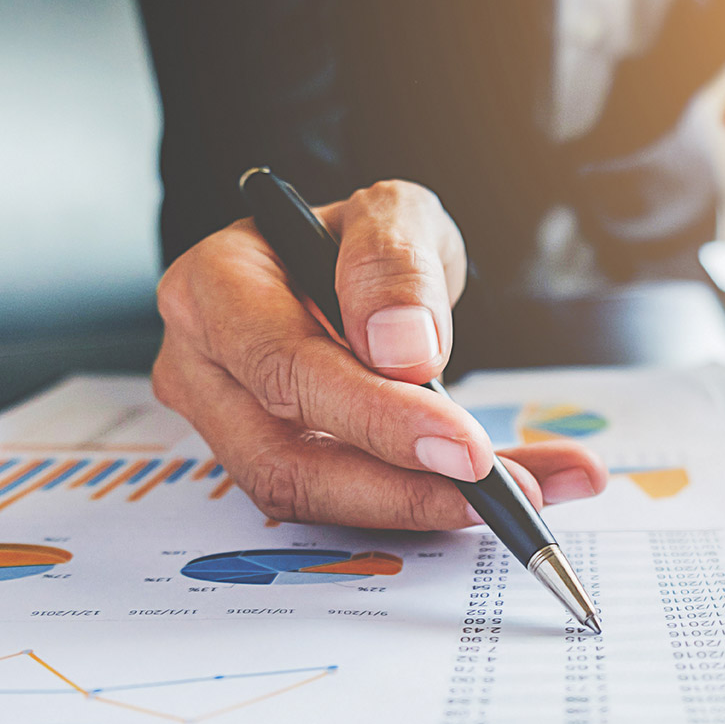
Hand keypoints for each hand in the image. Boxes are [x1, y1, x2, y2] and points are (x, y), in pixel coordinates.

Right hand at [152, 179, 607, 529]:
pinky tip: (502, 493)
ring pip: (311, 499)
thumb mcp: (393, 216)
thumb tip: (402, 350)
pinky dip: (427, 504)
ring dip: (421, 507)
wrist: (360, 273)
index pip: (285, 368)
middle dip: (399, 487)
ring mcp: (227, 426)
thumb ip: (395, 264)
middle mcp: (204, 365)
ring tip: (520, 493)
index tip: (462, 444)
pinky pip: (343, 506)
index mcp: (215, 287)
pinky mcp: (272, 466)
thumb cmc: (360, 241)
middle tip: (495, 488)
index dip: (373, 416)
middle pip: (283, 458)